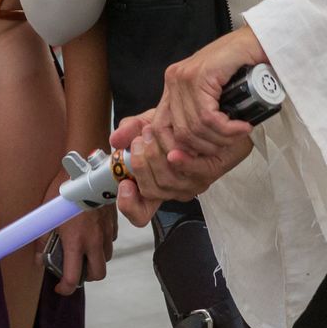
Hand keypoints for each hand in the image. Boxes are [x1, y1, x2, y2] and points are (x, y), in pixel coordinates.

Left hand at [41, 169, 116, 295]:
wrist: (85, 171)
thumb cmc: (64, 192)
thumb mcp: (46, 216)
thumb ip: (42, 240)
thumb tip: (38, 257)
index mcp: (76, 243)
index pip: (72, 278)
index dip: (65, 288)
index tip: (60, 287)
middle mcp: (94, 241)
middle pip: (97, 274)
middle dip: (86, 277)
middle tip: (75, 270)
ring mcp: (106, 231)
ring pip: (106, 257)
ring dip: (95, 259)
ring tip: (84, 252)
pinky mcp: (113, 221)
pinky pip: (111, 240)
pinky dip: (103, 243)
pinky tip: (93, 235)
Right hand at [110, 113, 254, 225]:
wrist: (210, 114)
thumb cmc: (178, 123)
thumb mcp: (149, 123)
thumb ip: (131, 130)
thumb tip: (115, 140)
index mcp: (159, 184)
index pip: (140, 213)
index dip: (129, 206)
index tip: (124, 185)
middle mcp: (175, 189)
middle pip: (150, 191)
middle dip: (140, 165)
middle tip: (139, 141)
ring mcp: (193, 183)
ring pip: (167, 182)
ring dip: (155, 158)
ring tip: (151, 134)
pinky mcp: (211, 171)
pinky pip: (194, 173)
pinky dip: (182, 163)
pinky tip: (174, 152)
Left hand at [158, 26, 266, 160]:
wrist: (259, 42)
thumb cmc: (242, 68)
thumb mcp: (215, 96)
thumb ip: (199, 113)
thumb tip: (186, 147)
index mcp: (173, 86)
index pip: (160, 128)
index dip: (180, 149)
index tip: (203, 156)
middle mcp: (174, 80)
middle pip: (178, 133)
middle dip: (205, 147)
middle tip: (227, 143)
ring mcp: (185, 76)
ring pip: (194, 128)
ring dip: (221, 139)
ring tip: (238, 133)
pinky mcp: (200, 75)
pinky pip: (208, 117)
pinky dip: (227, 129)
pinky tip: (241, 127)